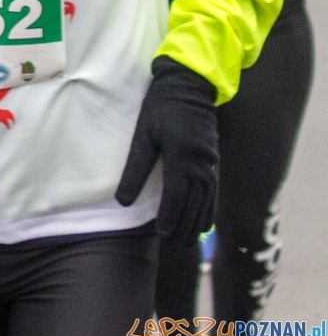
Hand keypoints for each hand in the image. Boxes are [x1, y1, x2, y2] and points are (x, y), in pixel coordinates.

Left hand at [114, 56, 218, 247]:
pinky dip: (209, 210)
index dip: (170, 218)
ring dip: (198, 224)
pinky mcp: (213, 160)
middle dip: (184, 228)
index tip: (161, 236)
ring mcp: (211, 162)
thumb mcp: (142, 135)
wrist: (189, 86)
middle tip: (173, 249)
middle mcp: (201, 163)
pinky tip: (204, 223)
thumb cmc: (159, 108)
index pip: (177, 197)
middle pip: (195, 204)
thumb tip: (121, 201)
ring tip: (187, 244)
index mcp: (181, 156)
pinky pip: (213, 191)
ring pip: (207, 201)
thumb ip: (134, 169)